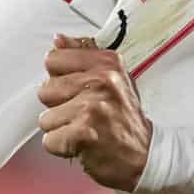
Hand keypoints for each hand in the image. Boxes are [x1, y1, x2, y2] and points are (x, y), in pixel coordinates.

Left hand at [37, 34, 151, 190]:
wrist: (147, 154)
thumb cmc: (125, 117)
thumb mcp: (113, 77)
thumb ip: (83, 55)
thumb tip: (59, 39)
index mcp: (106, 63)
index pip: (53, 59)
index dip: (60, 78)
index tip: (77, 89)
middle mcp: (101, 81)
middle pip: (45, 90)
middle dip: (59, 106)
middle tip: (83, 115)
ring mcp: (92, 107)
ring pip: (45, 118)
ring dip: (61, 129)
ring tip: (84, 130)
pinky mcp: (84, 133)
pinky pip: (50, 140)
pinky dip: (62, 148)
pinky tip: (82, 145)